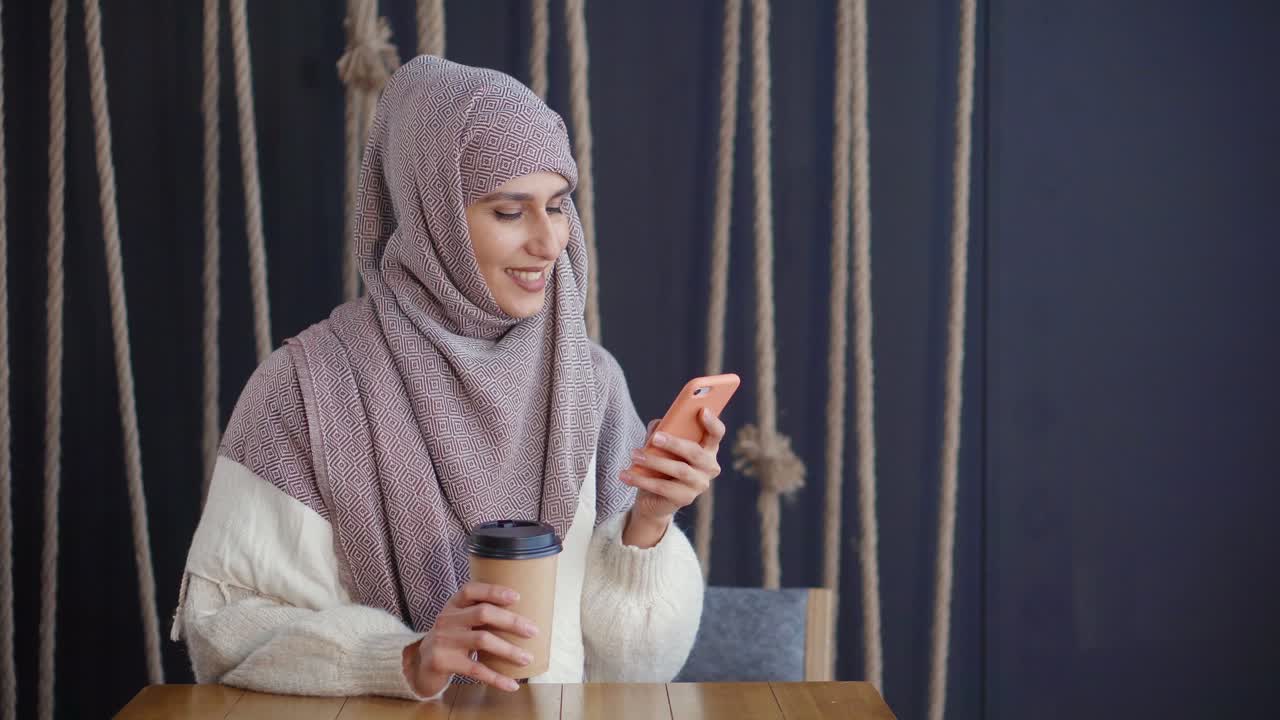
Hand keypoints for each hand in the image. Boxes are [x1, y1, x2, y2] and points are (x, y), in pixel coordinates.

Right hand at [402, 582, 539, 696]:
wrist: (421, 666)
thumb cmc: (451, 640)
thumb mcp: (459, 622)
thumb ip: (479, 615)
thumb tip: (522, 617)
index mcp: (452, 605)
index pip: (471, 590)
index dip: (493, 591)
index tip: (517, 597)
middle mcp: (446, 619)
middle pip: (482, 613)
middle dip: (511, 621)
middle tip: (533, 631)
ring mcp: (443, 640)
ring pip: (482, 640)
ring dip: (509, 650)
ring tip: (527, 658)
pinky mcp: (443, 662)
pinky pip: (475, 669)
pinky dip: (496, 678)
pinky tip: (512, 684)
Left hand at [622, 408, 725, 526]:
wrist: (654, 498)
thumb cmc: (661, 464)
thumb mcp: (661, 445)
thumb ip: (661, 431)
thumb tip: (658, 424)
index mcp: (708, 448)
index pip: (716, 433)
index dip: (712, 422)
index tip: (702, 410)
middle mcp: (709, 467)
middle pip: (695, 452)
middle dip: (675, 443)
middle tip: (655, 438)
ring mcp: (699, 484)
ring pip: (679, 470)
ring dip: (654, 461)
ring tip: (634, 455)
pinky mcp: (685, 499)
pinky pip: (663, 487)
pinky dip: (642, 480)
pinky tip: (626, 475)